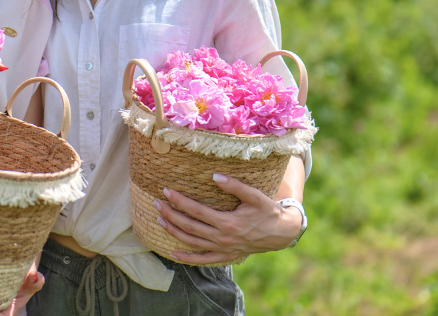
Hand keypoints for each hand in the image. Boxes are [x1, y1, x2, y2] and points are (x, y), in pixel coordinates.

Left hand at [154, 173, 303, 265]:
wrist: (280, 233)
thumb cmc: (267, 211)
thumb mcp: (255, 195)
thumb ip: (235, 186)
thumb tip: (215, 176)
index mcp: (228, 222)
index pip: (196, 211)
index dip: (179, 201)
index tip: (166, 191)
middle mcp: (222, 238)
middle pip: (189, 227)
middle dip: (170, 215)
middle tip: (157, 203)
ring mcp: (223, 249)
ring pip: (192, 242)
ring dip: (173, 232)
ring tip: (160, 220)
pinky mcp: (225, 256)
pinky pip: (203, 259)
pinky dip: (187, 258)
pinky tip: (173, 253)